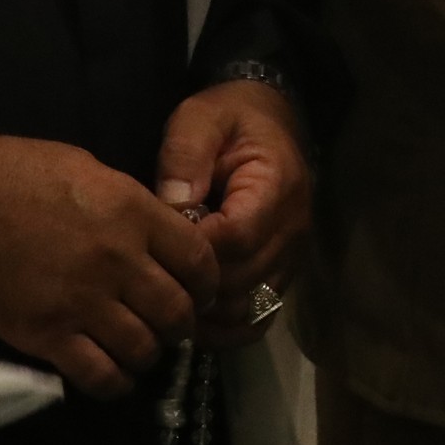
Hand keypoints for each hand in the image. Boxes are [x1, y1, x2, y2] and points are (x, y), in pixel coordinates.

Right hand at [0, 133, 217, 397]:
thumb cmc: (17, 173)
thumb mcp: (90, 169)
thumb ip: (131, 205)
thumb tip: (159, 233)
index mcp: (133, 213)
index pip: (199, 260)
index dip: (207, 281)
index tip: (201, 289)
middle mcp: (118, 261)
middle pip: (177, 311)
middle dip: (182, 322)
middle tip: (171, 323)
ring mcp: (83, 303)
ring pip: (144, 348)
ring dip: (150, 352)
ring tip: (140, 346)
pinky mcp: (47, 336)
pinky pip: (99, 375)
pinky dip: (114, 382)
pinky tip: (113, 375)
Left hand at [158, 77, 313, 343]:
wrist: (268, 120)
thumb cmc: (229, 118)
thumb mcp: (200, 118)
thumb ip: (185, 154)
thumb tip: (173, 205)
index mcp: (276, 186)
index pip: (238, 237)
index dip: (195, 253)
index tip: (157, 252)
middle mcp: (292, 229)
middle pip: (242, 280)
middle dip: (195, 288)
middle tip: (152, 284)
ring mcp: (292, 256)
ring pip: (250, 307)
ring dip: (208, 314)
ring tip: (168, 302)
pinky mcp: (283, 272)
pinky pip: (259, 315)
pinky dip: (227, 326)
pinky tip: (195, 319)